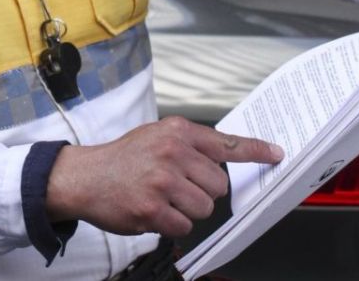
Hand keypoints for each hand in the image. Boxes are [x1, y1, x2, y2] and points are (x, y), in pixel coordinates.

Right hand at [45, 116, 282, 237]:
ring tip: (161, 199)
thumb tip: (225, 158)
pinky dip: (171, 225)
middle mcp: (171, 153)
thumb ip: (188, 145)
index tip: (276, 154)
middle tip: (176, 187)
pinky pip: (183, 226)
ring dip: (186, 211)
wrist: (83, 177)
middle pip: (218, 185)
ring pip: (204, 208)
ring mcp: (162, 181)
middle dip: (202, 192)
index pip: (225, 143)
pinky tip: (152, 211)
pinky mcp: (152, 208)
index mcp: (176, 132)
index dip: (255, 151)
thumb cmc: (121, 159)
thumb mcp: (156, 137)